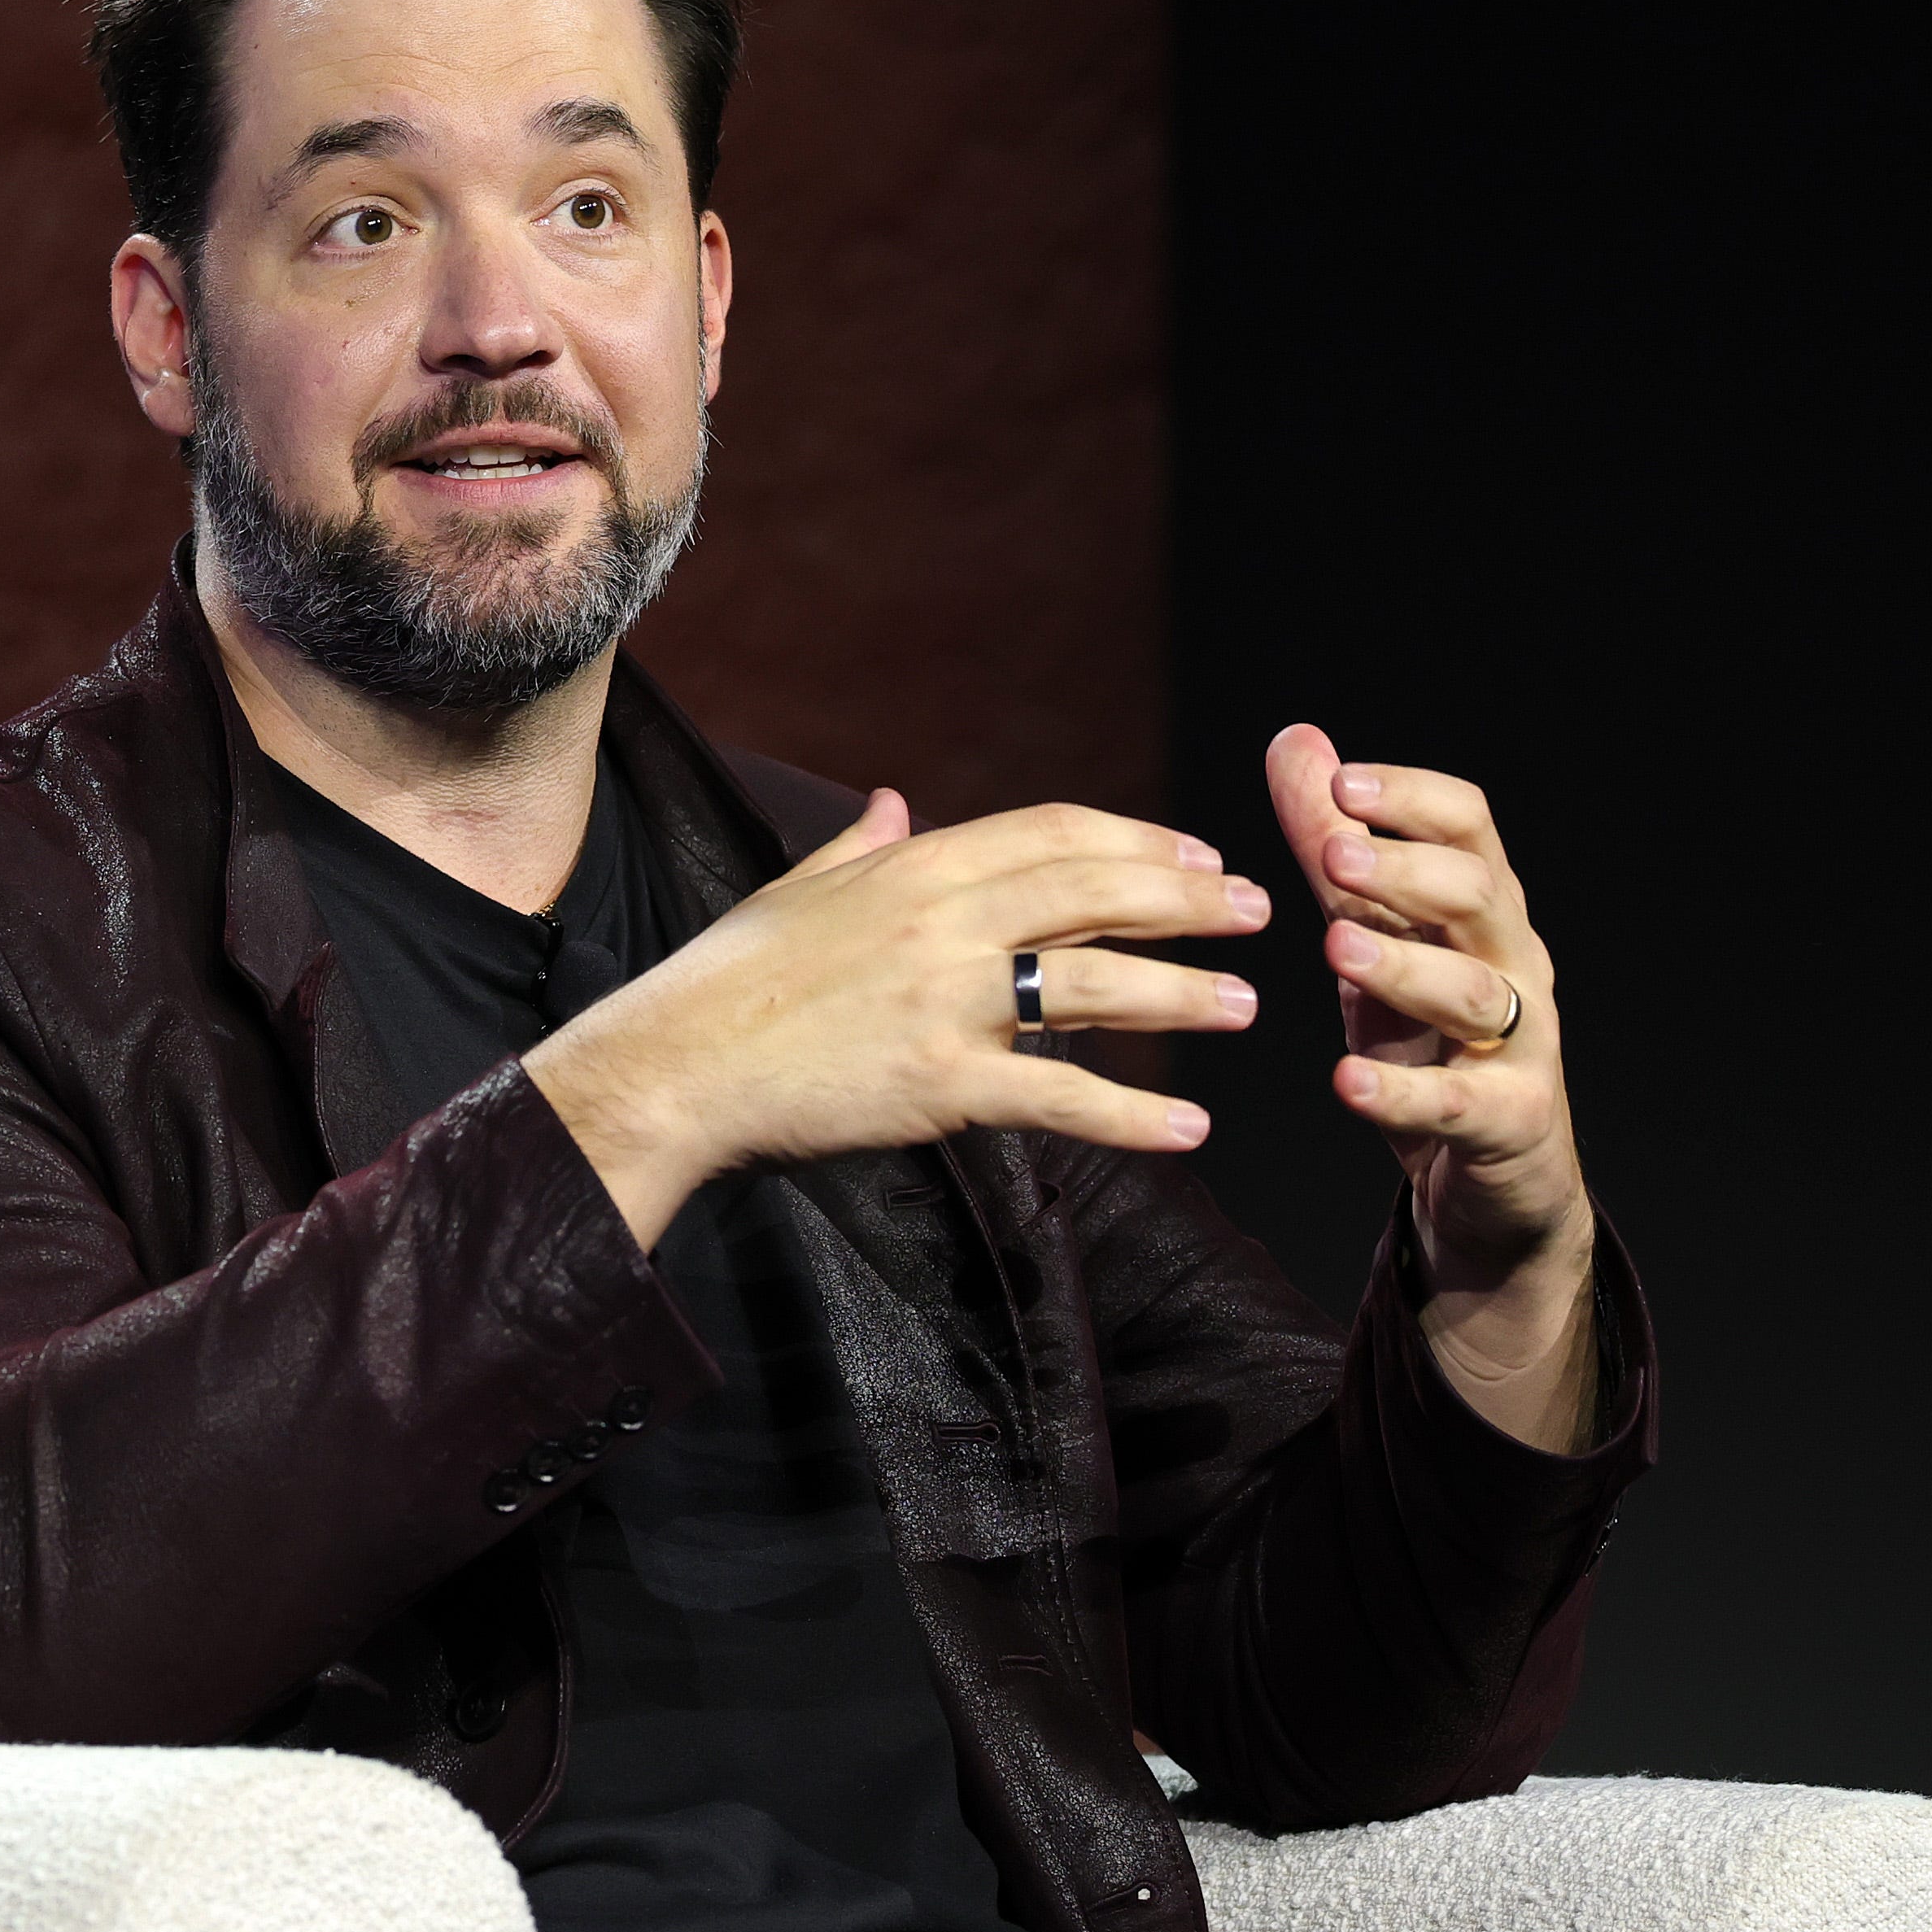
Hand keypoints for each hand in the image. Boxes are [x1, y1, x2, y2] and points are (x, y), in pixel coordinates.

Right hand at [528, 792, 1270, 1244]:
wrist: (673, 1067)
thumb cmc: (728, 980)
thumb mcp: (797, 891)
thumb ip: (857, 847)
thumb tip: (891, 802)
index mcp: (915, 866)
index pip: (1056, 832)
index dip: (1138, 840)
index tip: (1197, 853)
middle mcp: (944, 921)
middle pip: (1097, 893)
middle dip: (1189, 899)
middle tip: (1257, 910)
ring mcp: (947, 1002)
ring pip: (1095, 988)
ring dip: (1183, 996)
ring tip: (1243, 1005)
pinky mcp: (941, 1084)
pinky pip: (1059, 1098)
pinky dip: (1132, 1115)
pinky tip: (1189, 1129)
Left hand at [1265, 725, 1597, 1444]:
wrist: (1501, 1176)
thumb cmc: (1430, 1040)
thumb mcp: (1374, 933)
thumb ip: (1335, 845)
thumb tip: (1298, 740)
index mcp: (1484, 907)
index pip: (1470, 826)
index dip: (1412, 796)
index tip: (1342, 781)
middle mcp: (1515, 962)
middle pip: (1480, 895)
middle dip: (1409, 868)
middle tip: (1334, 852)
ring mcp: (1522, 1044)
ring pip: (1476, 993)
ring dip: (1406, 965)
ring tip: (1336, 945)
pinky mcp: (1511, 1121)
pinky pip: (1460, 1104)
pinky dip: (1401, 1094)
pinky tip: (1344, 1082)